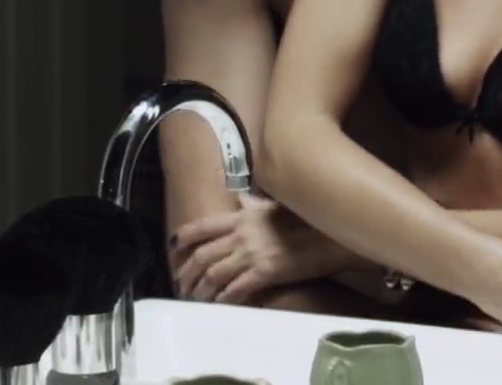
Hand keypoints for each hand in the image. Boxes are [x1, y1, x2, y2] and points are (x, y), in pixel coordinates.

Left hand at [169, 194, 355, 303]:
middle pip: (202, 256)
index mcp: (241, 216)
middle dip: (187, 273)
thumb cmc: (305, 217)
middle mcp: (241, 234)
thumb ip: (253, 203)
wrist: (329, 233)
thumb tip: (240, 198)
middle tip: (181, 286)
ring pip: (214, 275)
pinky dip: (224, 299)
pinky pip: (236, 289)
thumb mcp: (274, 205)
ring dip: (201, 290)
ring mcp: (252, 253)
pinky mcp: (264, 272)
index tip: (172, 249)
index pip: (201, 226)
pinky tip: (220, 304)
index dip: (182, 238)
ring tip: (196, 299)